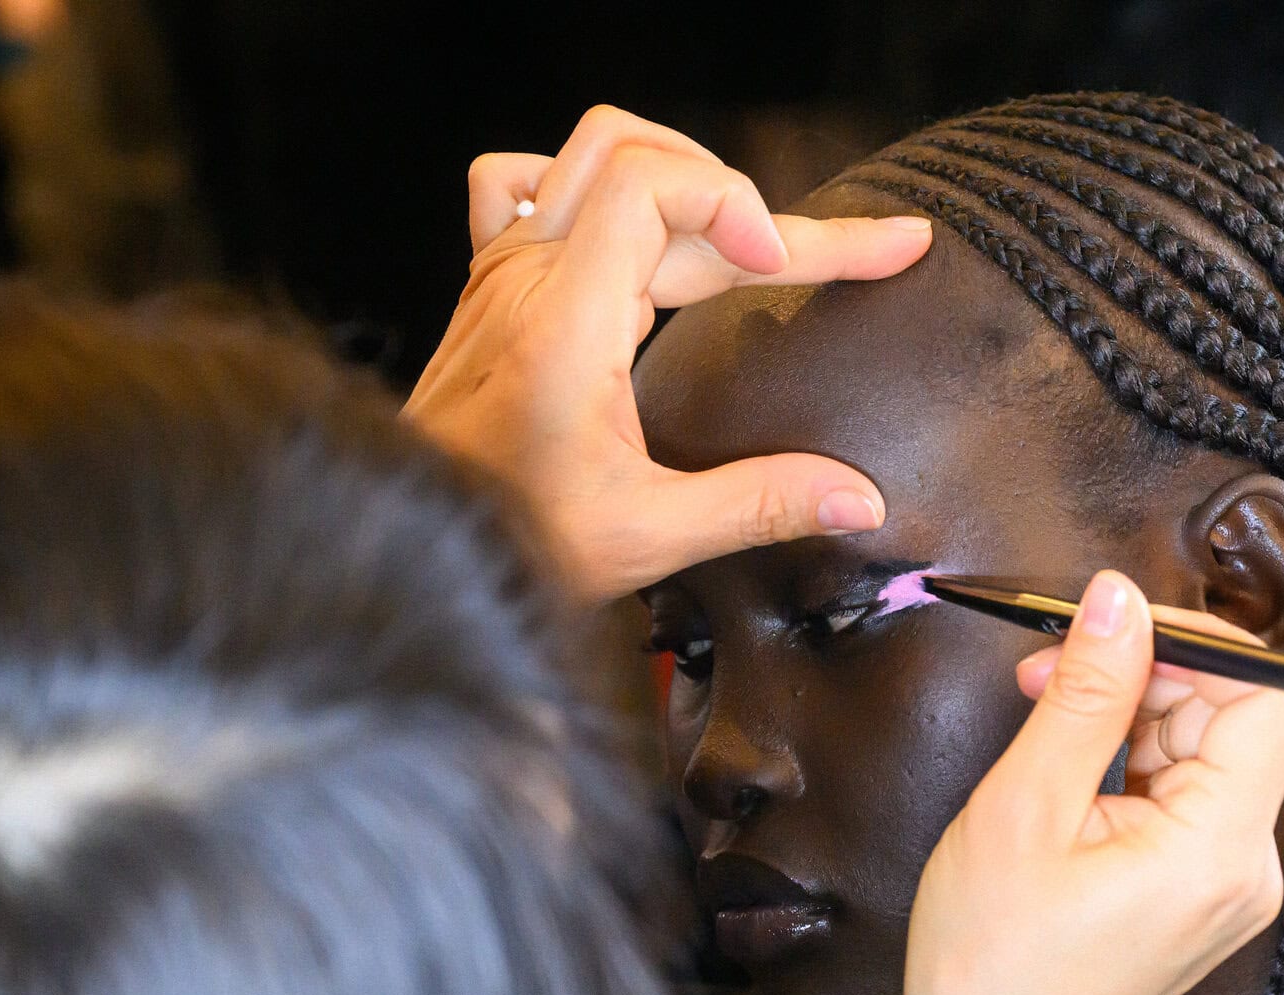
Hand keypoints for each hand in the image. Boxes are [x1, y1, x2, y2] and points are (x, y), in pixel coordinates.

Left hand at [402, 106, 932, 598]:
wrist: (411, 546)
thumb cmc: (510, 542)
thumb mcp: (649, 535)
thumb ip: (760, 504)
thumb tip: (861, 498)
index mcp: (564, 320)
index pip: (651, 184)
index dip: (734, 201)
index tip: (784, 266)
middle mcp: (528, 275)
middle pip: (653, 171)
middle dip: (769, 211)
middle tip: (871, 250)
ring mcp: (504, 271)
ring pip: (600, 160)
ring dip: (690, 181)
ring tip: (759, 236)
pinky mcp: (493, 284)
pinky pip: (528, 182)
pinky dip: (592, 182)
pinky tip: (635, 222)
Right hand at [744, 572, 1283, 994]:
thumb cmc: (990, 963)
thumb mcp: (1024, 807)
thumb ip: (1085, 693)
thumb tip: (1119, 597)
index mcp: (1221, 850)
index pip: (1276, 698)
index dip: (1206, 639)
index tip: (1119, 623)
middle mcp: (1247, 868)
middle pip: (1237, 718)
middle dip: (1148, 672)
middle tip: (1047, 667)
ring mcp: (1226, 885)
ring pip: (1203, 749)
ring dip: (1128, 713)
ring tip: (1038, 719)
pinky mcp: (1198, 893)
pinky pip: (1182, 793)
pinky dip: (1126, 761)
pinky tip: (1061, 771)